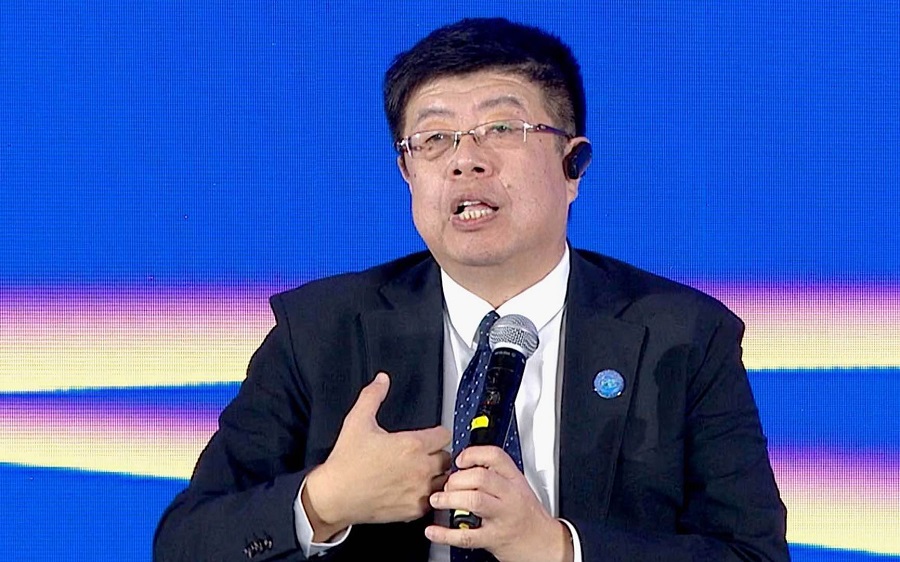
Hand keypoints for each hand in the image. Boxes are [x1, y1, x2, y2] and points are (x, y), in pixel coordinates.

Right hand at [302, 372, 450, 540]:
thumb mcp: (357, 421)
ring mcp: (419, 491)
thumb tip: (381, 380)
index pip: (445, 434)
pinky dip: (428, 496)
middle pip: (448, 457)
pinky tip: (414, 491)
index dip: (437, 433)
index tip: (430, 437)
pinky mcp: (414, 510)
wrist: (334, 496)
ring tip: (421, 474)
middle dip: (438, 454)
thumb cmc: (346, 462)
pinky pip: (434, 500)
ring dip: (437, 476)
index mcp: (412, 444)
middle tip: (424, 455)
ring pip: (444, 480)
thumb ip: (373, 396)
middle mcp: (421, 468)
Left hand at [425, 446, 573, 561]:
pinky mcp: (493, 539)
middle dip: (457, 479)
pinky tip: (434, 531)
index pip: (495, 456)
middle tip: (446, 485)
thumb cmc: (528, 516)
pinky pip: (467, 536)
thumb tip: (466, 464)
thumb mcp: (518, 487)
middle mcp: (509, 496)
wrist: (545, 545)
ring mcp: (502, 517)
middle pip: (480, 477)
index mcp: (514, 480)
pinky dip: (446, 534)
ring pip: (475, 501)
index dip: (473, 454)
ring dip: (450, 499)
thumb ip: (496, 475)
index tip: (459, 460)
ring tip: (437, 500)